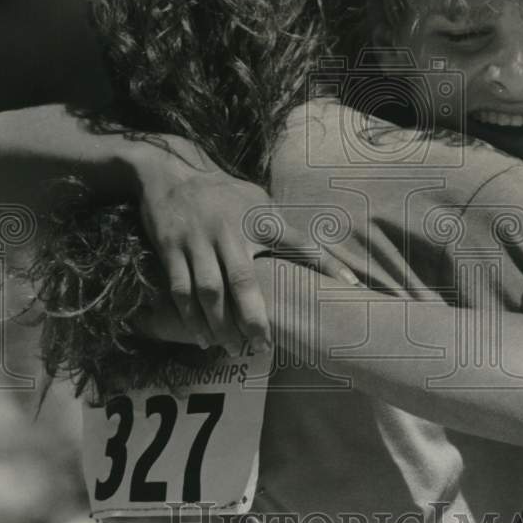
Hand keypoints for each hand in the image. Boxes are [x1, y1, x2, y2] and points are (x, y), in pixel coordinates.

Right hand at [133, 137, 359, 353]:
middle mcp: (229, 231)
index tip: (352, 284)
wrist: (170, 174)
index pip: (299, 241)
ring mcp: (199, 241)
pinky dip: (191, 318)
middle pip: (243, 281)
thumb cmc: (224, 194)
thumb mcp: (257, 201)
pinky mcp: (172, 249)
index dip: (326, 263)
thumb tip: (316, 253)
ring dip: (221, 325)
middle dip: (254, 318)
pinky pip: (181, 290)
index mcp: (259, 218)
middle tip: (264, 346)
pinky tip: (204, 338)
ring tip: (234, 348)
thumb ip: (280, 226)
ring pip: (209, 292)